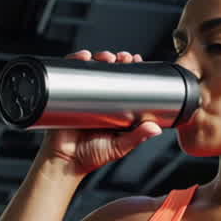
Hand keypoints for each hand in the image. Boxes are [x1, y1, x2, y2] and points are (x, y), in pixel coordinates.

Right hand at [38, 50, 162, 176]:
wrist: (64, 163)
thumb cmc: (90, 157)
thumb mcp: (118, 147)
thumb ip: (136, 138)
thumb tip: (155, 129)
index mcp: (115, 110)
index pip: (125, 84)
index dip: (131, 70)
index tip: (136, 61)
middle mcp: (100, 101)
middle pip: (109, 72)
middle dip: (116, 60)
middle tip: (122, 58)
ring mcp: (83, 96)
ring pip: (92, 70)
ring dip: (99, 58)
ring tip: (106, 57)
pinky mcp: (67, 95)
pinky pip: (70, 74)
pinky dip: (75, 61)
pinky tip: (83, 58)